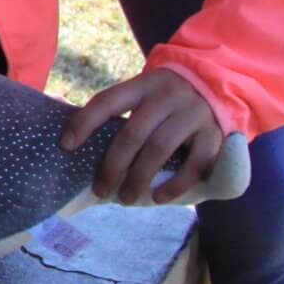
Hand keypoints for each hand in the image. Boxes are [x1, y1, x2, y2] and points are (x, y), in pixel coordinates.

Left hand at [60, 69, 226, 205]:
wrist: (217, 86)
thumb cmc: (166, 100)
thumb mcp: (143, 93)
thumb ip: (116, 110)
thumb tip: (68, 139)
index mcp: (143, 85)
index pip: (107, 101)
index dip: (84, 122)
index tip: (65, 146)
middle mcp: (168, 96)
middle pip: (133, 133)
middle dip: (112, 165)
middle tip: (100, 190)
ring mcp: (193, 114)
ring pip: (160, 148)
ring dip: (139, 177)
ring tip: (126, 198)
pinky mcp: (215, 134)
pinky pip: (194, 163)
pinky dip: (175, 184)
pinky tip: (158, 197)